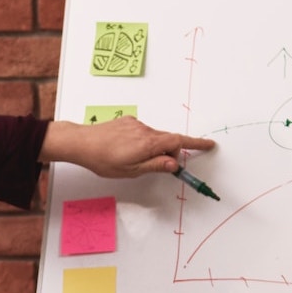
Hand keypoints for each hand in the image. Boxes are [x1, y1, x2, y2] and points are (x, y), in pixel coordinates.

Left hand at [41, 117, 217, 179]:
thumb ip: (155, 166)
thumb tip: (174, 164)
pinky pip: (143, 133)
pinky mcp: (128, 122)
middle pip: (168, 141)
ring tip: (133, 161)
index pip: (179, 142)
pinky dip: (143, 143)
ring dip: (154, 149)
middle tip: (159, 168)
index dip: (196, 144)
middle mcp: (145, 130)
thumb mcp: (131, 170)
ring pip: (155, 138)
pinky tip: (126, 150)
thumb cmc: (103, 159)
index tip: (209, 145)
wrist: (82, 143)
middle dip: (169, 154)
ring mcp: (136, 124)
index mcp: (149, 144)